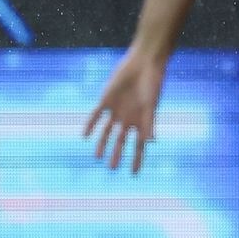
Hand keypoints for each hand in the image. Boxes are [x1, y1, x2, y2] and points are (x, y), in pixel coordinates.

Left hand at [84, 51, 167, 172]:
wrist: (143, 63)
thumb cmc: (153, 83)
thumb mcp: (151, 104)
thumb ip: (149, 123)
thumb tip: (150, 142)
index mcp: (142, 121)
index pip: (138, 145)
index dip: (136, 159)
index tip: (134, 174)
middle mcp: (129, 118)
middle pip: (121, 141)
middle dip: (118, 154)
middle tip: (112, 168)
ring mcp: (117, 110)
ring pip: (107, 131)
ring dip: (102, 144)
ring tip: (97, 157)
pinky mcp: (106, 100)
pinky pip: (97, 115)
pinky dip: (91, 125)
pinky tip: (85, 136)